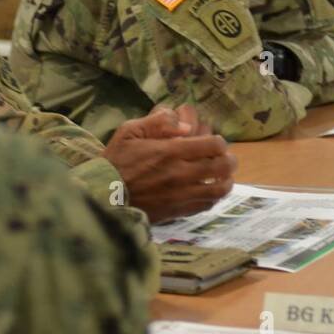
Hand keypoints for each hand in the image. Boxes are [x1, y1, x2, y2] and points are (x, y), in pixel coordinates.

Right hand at [103, 106, 236, 222]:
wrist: (104, 195)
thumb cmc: (116, 161)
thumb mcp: (129, 131)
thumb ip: (158, 122)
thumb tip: (185, 124)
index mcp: (170, 151)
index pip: (212, 146)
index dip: (219, 142)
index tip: (216, 142)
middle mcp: (180, 174)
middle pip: (221, 167)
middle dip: (229, 161)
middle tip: (227, 159)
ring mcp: (181, 195)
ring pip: (218, 189)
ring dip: (226, 181)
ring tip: (224, 177)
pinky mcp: (177, 211)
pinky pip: (205, 205)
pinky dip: (213, 198)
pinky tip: (209, 192)